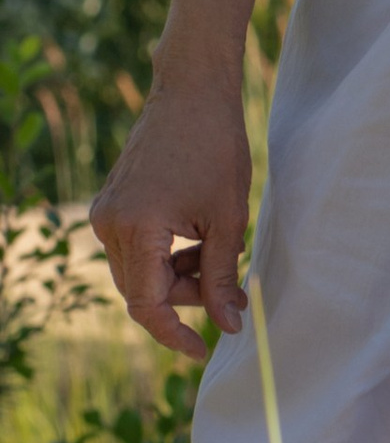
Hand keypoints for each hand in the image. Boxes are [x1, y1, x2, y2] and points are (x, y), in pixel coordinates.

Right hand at [90, 73, 254, 360]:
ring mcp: (105, 213)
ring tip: (220, 255)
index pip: (146, 305)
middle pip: (142, 290)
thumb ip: (222, 278)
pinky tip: (198, 238)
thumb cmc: (216, 149)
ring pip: (138, 272)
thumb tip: (228, 326)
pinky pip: (135, 249)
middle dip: (186, 299)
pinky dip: (166, 255)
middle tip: (230, 291)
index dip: (174, 334)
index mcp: (137, 229)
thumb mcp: (229, 220)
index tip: (203, 350)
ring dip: (178, 276)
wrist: (193, 93)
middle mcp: (109, 224)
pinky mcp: (111, 204)